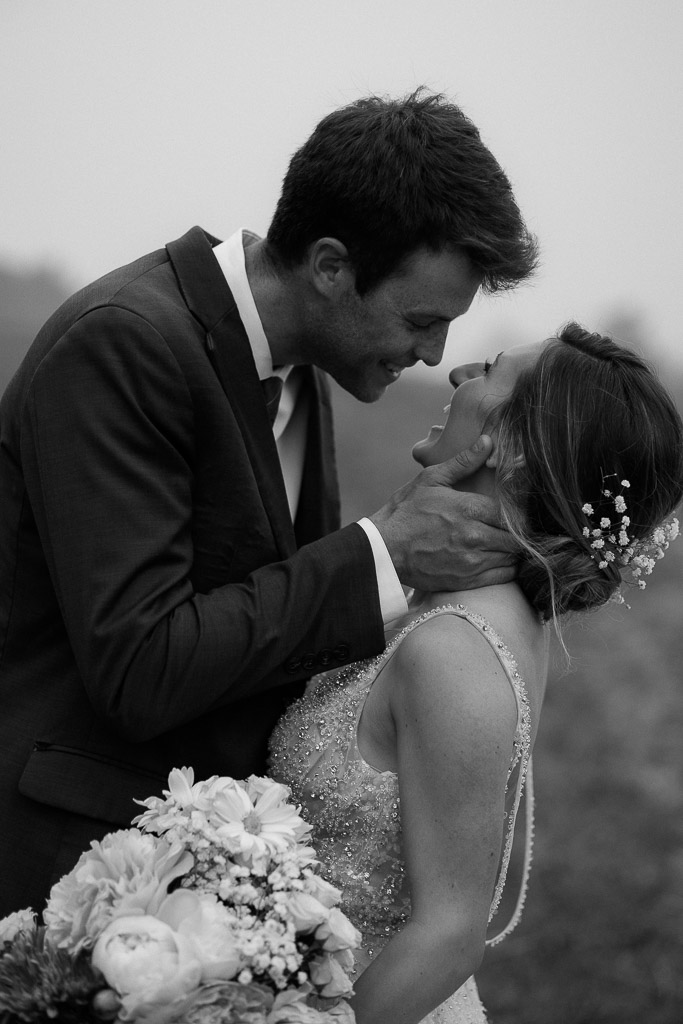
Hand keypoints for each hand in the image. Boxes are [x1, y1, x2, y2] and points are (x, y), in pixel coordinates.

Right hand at [369, 436, 517, 592]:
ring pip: (511, 556)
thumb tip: (488, 441)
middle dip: (516, 532)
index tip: (513, 512)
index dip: (516, 513)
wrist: (382, 549)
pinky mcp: (466, 580)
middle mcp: (474, 536)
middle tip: (509, 528)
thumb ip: (463, 462)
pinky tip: (496, 559)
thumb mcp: (430, 479)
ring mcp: (471, 561)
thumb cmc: (405, 512)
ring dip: (510, 550)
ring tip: (501, 543)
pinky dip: (505, 568)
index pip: (512, 513)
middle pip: (515, 537)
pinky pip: (502, 576)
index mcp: (469, 509)